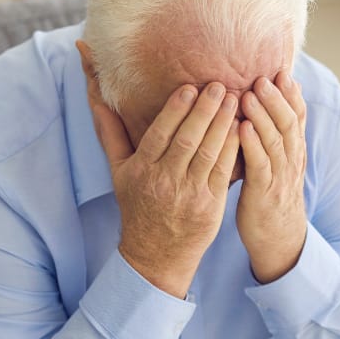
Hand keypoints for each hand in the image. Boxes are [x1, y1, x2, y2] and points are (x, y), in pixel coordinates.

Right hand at [92, 83, 239, 298]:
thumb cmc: (138, 206)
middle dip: (204, 110)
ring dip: (222, 124)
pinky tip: (240, 128)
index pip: (160, 134)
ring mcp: (189, 194)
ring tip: (232, 99)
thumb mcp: (119, 173)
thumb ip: (111, 135)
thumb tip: (99, 102)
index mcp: (142, 170)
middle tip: (218, 85)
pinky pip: (223, 171)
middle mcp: (165, 181)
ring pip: (208, 152)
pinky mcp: (210, 205)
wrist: (156, 253)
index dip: (176, 110)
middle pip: (187, 140)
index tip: (189, 88)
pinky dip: (233, 148)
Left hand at [237, 72, 307, 283]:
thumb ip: (272, 138)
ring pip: (276, 140)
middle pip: (289, 123)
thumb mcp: (276, 164)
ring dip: (263, 115)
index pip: (298, 117)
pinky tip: (241, 127)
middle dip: (277, 98)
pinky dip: (252, 144)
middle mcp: (292, 161)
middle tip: (263, 77)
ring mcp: (281, 177)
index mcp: (295, 152)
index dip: (291, 94)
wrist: (278, 239)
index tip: (282, 72)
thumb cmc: (270, 197)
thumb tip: (263, 107)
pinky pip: (260, 164)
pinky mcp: (265, 193)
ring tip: (249, 93)